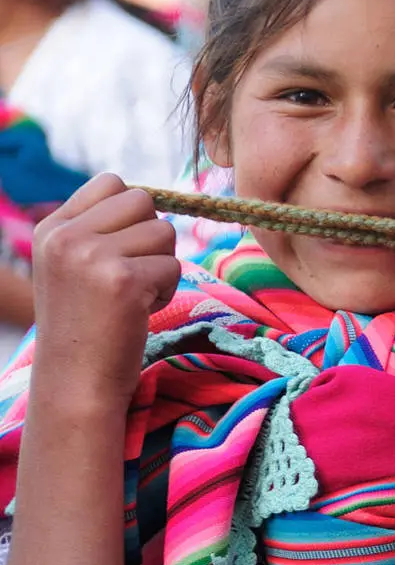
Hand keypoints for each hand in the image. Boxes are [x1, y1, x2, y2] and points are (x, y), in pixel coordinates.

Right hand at [30, 174, 179, 404]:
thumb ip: (100, 229)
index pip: (111, 182)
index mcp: (51, 228)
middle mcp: (66, 236)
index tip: (122, 249)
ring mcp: (92, 256)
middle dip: (151, 237)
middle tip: (131, 274)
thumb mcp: (74, 266)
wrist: (76, 382)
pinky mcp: (123, 280)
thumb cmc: (86, 325)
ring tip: (132, 296)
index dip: (132, 213)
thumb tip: (149, 197)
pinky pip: (173, 265)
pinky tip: (138, 312)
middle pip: (142, 200)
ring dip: (161, 266)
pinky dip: (166, 291)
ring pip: (163, 231)